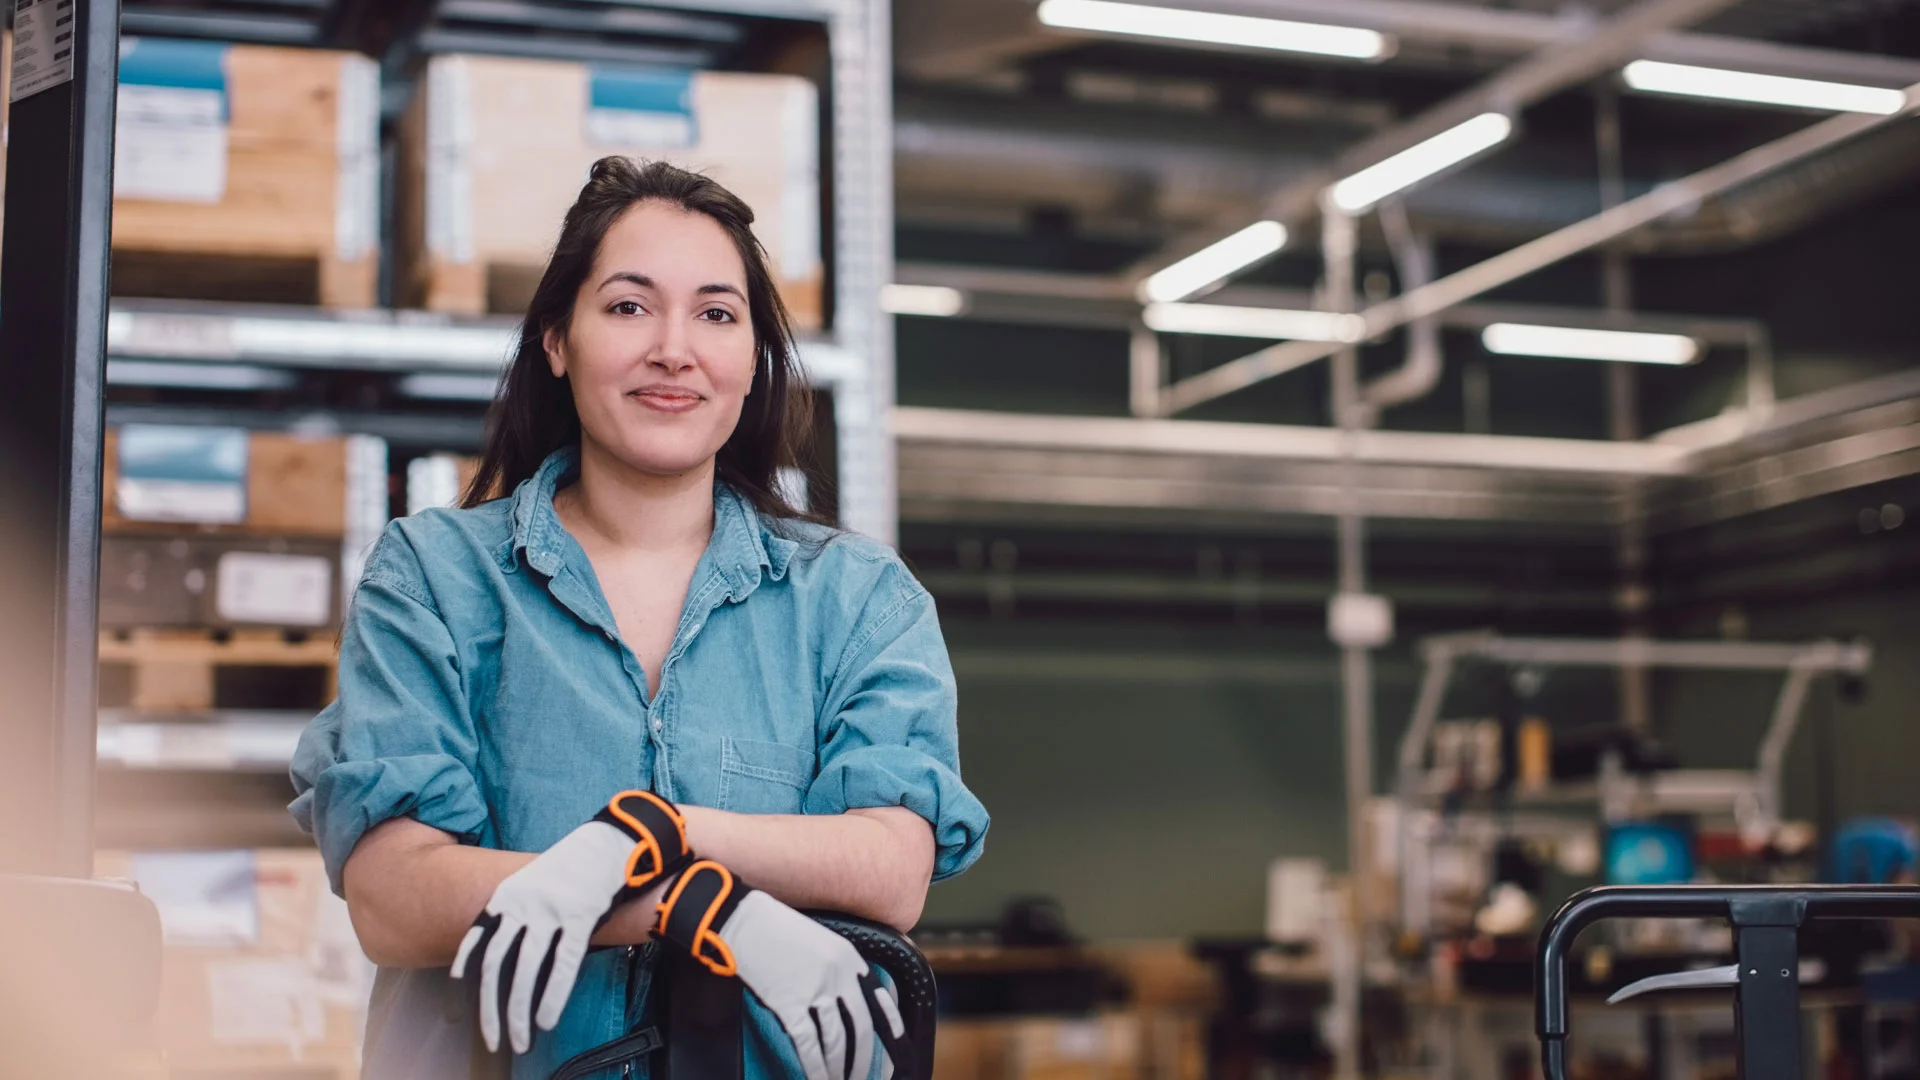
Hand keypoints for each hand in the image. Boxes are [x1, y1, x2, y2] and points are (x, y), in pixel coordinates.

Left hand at [453, 790, 689, 1054]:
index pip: (476, 941)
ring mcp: (550, 909)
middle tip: (492, 1039)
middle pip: (496, 963)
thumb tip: (507, 957)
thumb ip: (516, 914)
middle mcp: (523, 903)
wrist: (611, 840)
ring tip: (519, 1040)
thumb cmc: (574, 868)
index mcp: (506, 896)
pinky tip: (547, 1019)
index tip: (456, 1008)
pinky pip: (563, 964)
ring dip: (518, 1011)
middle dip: (490, 1008)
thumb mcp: (532, 883)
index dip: (462, 977)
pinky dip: (552, 996)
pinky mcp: (580, 915)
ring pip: (525, 969)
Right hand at [654, 861, 906, 1079]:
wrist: (743, 920)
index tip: (896, 1044)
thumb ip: (837, 967)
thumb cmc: (776, 928)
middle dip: (863, 1058)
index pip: (878, 998)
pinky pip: (808, 1044)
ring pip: (837, 1041)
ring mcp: (815, 991)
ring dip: (839, 1067)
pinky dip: (815, 1067)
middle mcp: (838, 976)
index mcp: (848, 957)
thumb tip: (843, 999)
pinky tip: (818, 1078)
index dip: (889, 1025)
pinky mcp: (789, 1004)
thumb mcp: (819, 940)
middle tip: (862, 1075)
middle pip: (860, 1027)